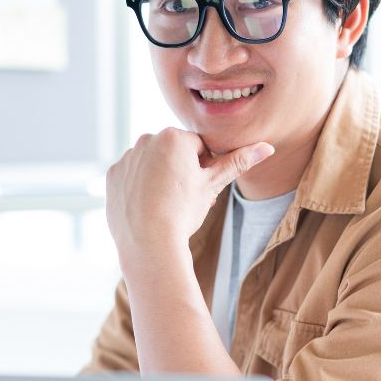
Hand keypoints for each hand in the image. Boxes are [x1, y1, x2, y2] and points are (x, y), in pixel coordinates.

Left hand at [106, 127, 273, 261]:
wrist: (149, 244)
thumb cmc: (183, 212)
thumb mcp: (212, 185)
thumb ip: (238, 162)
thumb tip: (268, 147)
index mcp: (173, 137)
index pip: (197, 147)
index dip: (202, 169)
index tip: (198, 188)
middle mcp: (146, 140)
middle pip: (172, 153)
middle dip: (179, 170)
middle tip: (182, 199)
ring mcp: (126, 158)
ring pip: (151, 164)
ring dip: (159, 177)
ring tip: (164, 205)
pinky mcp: (112, 176)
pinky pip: (131, 177)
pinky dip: (138, 188)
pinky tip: (146, 207)